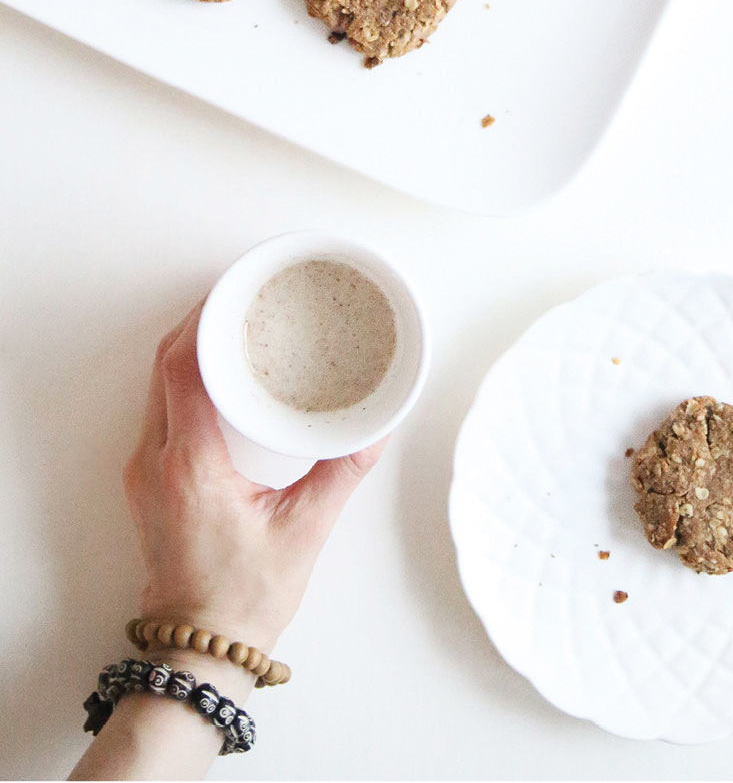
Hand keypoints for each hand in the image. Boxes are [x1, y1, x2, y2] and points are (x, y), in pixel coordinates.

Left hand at [123, 301, 385, 653]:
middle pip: (165, 366)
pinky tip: (218, 378)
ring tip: (234, 329)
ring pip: (158, 386)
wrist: (198, 649)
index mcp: (190, 464)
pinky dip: (185, 382)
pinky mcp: (149, 483)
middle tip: (242, 298)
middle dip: (200, 324)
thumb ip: (341, 472)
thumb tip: (376, 428)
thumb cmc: (243, 598)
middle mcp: (156, 461)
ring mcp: (145, 472)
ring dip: (191, 352)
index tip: (235, 293)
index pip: (183, 368)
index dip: (204, 322)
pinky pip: (160, 410)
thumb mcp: (304, 530)